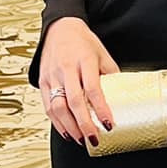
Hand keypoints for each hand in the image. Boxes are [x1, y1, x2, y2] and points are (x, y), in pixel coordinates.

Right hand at [39, 17, 119, 147]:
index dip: (100, 109)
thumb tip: (123, 97)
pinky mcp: (43, 81)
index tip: (108, 124)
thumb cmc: (83, 42)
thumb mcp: (102, 54)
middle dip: (84, 124)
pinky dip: (57, 122)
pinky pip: (47, 106)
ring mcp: (52, 75)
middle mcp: (66, 68)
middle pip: (73, 101)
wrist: (60, 28)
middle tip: (94, 139)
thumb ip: (111, 75)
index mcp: (84, 60)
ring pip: (57, 107)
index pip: (92, 88)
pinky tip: (67, 132)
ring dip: (69, 127)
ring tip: (81, 139)